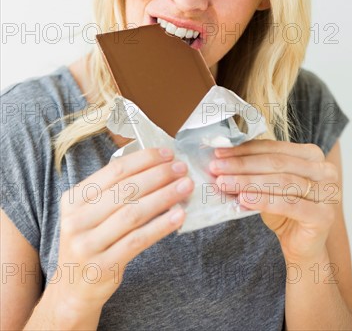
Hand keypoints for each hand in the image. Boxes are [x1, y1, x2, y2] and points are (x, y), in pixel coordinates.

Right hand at [53, 147, 193, 311]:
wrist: (73, 290)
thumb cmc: (90, 242)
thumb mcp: (89, 213)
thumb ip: (113, 191)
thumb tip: (157, 167)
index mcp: (73, 199)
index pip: (114, 170)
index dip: (144, 159)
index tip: (168, 154)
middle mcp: (76, 220)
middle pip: (126, 190)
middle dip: (159, 175)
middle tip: (182, 168)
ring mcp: (88, 244)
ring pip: (134, 213)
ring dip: (164, 197)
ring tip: (185, 186)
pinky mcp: (103, 266)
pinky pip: (138, 240)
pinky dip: (161, 226)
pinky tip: (178, 215)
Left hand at [209, 140, 339, 262]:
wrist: (302, 246)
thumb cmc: (286, 211)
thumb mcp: (269, 184)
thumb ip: (255, 169)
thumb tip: (223, 159)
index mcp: (312, 155)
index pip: (273, 147)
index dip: (244, 149)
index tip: (219, 153)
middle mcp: (325, 170)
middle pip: (276, 163)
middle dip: (243, 165)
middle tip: (217, 168)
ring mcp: (328, 192)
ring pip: (282, 182)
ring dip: (249, 181)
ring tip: (225, 183)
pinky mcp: (324, 215)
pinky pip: (288, 204)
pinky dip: (263, 200)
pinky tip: (242, 199)